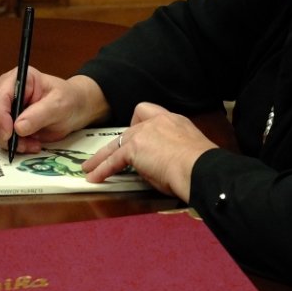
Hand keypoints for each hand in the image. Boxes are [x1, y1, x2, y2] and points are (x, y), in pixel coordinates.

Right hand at [0, 69, 108, 154]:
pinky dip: (14, 145)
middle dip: (4, 133)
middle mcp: (7, 91)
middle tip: (23, 146)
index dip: (0, 117)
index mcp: (19, 78)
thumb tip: (18, 127)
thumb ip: (39, 114)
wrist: (75, 108)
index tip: (9, 134)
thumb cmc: (69, 99)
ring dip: (10, 142)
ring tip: (33, 145)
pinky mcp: (8, 122)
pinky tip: (31, 145)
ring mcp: (6, 107)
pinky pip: (3, 137)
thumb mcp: (59, 105)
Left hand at [82, 102, 217, 202]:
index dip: (140, 124)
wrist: (200, 167)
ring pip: (116, 144)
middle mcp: (158, 121)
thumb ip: (171, 151)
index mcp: (174, 121)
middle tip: (109, 153)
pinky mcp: (134, 148)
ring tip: (90, 167)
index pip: (150, 112)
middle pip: (129, 127)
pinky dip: (102, 170)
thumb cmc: (201, 166)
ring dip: (102, 157)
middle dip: (118, 142)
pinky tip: (94, 178)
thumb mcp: (188, 150)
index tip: (138, 135)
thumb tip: (157, 165)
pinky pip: (113, 161)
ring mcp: (144, 133)